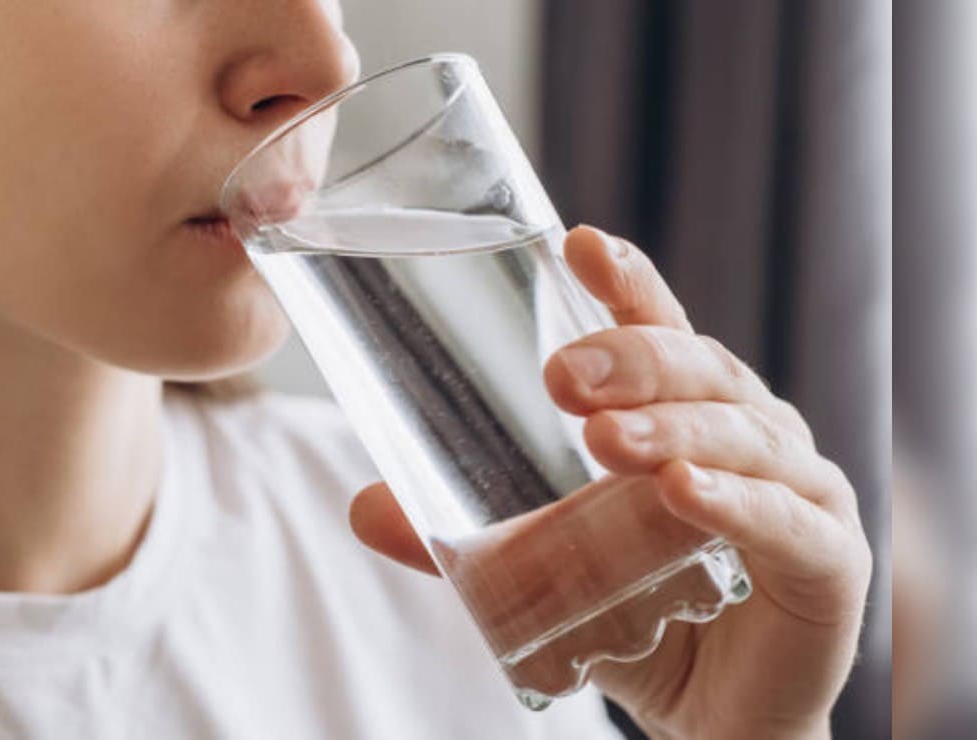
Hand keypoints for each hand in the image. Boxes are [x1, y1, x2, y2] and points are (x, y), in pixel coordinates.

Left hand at [349, 226, 871, 738]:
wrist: (714, 716)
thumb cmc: (641, 616)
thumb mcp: (550, 568)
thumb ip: (469, 538)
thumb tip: (365, 508)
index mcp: (686, 415)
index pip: (660, 330)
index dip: (625, 283)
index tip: (576, 243)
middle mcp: (750, 435)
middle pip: (701, 370)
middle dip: (634, 360)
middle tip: (562, 375)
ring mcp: (798, 489)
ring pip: (740, 434)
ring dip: (671, 429)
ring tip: (603, 439)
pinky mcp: (827, 560)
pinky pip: (783, 520)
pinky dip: (734, 503)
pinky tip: (682, 494)